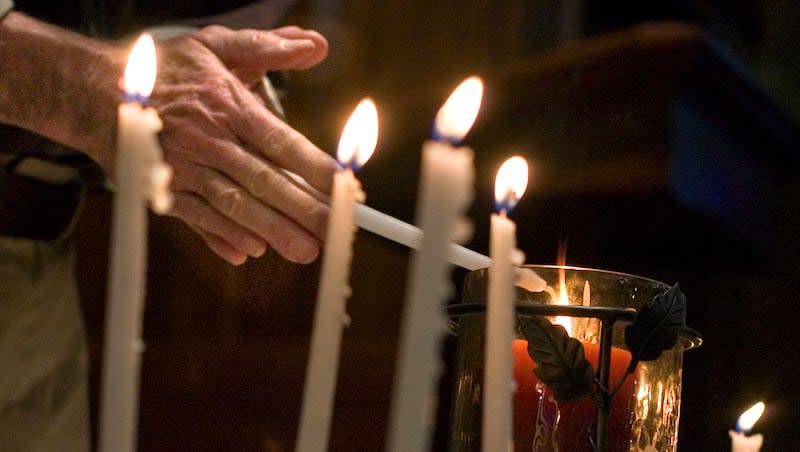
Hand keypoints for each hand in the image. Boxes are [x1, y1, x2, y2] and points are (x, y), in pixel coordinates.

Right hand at [152, 25, 336, 264]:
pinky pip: (197, 218)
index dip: (313, 165)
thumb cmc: (163, 70)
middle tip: (336, 231)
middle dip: (303, 209)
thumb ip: (267, 47)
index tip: (345, 185)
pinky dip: (222, 236)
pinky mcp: (164, 190)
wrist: (92, 92)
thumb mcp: (214, 46)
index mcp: (226, 105)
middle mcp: (207, 140)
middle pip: (262, 179)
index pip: (279, 139)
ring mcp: (184, 169)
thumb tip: (316, 46)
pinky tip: (250, 252)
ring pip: (234, 204)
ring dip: (271, 230)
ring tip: (304, 250)